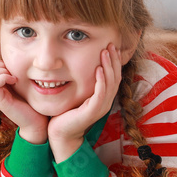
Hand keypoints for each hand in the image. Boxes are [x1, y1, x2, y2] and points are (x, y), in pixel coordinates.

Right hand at [0, 57, 48, 143]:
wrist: (36, 122)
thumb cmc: (31, 102)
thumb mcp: (21, 83)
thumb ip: (14, 73)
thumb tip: (14, 59)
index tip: (10, 67)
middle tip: (11, 72)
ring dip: (0, 70)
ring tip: (13, 77)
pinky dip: (3, 77)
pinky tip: (14, 81)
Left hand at [48, 44, 120, 159]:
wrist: (60, 133)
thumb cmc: (66, 113)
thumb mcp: (77, 94)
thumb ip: (82, 83)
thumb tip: (78, 65)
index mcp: (103, 97)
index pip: (114, 76)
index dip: (114, 61)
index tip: (111, 46)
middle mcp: (105, 101)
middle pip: (116, 77)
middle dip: (114, 59)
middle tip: (111, 44)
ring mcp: (100, 107)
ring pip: (110, 83)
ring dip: (109, 66)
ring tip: (106, 51)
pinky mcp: (92, 111)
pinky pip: (100, 93)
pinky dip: (101, 80)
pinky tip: (99, 69)